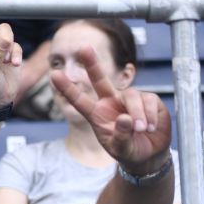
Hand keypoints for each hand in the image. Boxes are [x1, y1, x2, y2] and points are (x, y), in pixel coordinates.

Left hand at [50, 45, 171, 173]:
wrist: (148, 154)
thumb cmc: (128, 150)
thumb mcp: (121, 148)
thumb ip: (120, 136)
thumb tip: (125, 118)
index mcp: (97, 114)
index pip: (79, 100)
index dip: (68, 88)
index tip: (54, 75)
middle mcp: (111, 103)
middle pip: (100, 80)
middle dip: (92, 64)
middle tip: (83, 48)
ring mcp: (130, 100)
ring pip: (132, 96)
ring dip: (137, 114)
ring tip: (140, 130)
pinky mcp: (149, 100)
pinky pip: (149, 101)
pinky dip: (150, 115)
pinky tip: (150, 127)